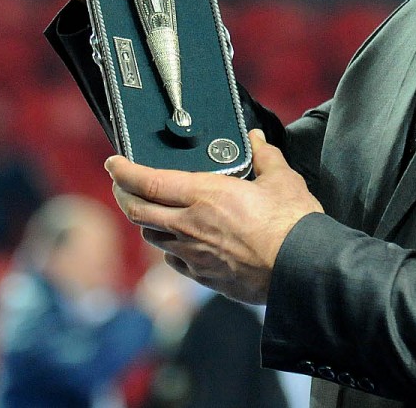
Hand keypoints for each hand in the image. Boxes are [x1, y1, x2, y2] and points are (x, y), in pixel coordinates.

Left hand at [106, 130, 321, 303]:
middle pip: (137, 211)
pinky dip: (169, 248)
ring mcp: (194, 254)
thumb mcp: (282, 179)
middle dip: (122, 194)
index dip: (124, 171)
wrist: (302, 270)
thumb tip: (256, 140)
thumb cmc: (292, 224)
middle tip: (120, 183)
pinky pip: (174, 260)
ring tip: (149, 210)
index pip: (148, 182)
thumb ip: (264, 156)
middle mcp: (190, 225)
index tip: (113, 163)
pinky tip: (178, 242)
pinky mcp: (204, 276)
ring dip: (145, 221)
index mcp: (205, 195)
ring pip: (152, 237)